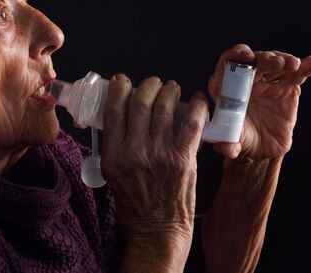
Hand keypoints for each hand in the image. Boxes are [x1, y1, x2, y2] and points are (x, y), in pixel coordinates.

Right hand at [101, 74, 208, 241]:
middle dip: (148, 85)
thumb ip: (116, 145)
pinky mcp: (183, 159)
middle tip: (153, 83)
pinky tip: (198, 100)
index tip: (124, 81)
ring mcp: (159, 154)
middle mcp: (134, 151)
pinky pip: (192, 123)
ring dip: (169, 90)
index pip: (113, 109)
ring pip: (164, 107)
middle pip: (140, 102)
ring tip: (172, 88)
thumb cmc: (135, 204)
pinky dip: (198, 107)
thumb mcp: (112, 172)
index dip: (120, 88)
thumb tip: (125, 115)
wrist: (156, 230)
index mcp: (113, 154)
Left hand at [208, 44, 310, 160]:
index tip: (247, 57)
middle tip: (278, 64)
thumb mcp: (232, 140)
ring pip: (278, 63)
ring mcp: (268, 80)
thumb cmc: (241, 139)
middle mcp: (247, 78)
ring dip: (287, 60)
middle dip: (266, 59)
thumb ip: (227, 143)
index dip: (236, 56)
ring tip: (295, 64)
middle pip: (256, 60)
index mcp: (227, 84)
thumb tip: (228, 150)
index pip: (228, 62)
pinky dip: (310, 66)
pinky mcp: (287, 86)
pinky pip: (299, 73)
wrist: (261, 147)